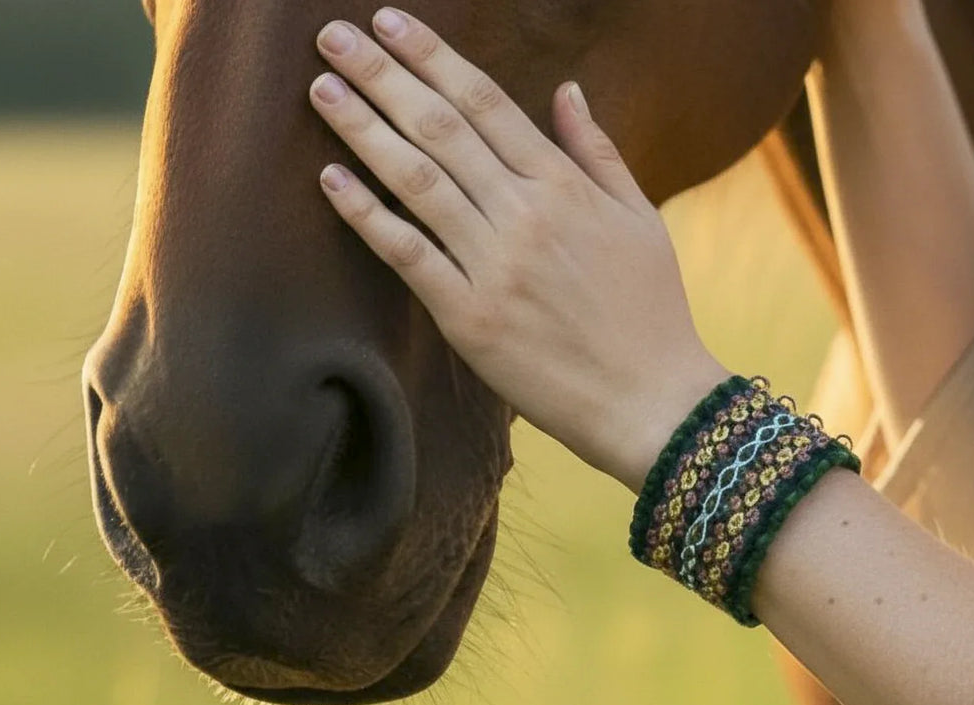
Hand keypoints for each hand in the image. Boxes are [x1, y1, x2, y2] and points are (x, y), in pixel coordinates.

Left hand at [308, 7, 729, 490]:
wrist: (652, 399)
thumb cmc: (651, 310)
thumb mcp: (640, 219)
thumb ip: (597, 151)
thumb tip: (566, 90)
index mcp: (564, 185)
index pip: (485, 102)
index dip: (432, 58)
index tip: (391, 24)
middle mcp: (524, 214)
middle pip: (439, 128)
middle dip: (382, 75)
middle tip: (332, 36)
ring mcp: (493, 265)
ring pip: (415, 180)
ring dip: (363, 129)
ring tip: (322, 88)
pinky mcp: (468, 317)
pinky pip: (407, 254)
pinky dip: (366, 214)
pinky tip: (331, 178)